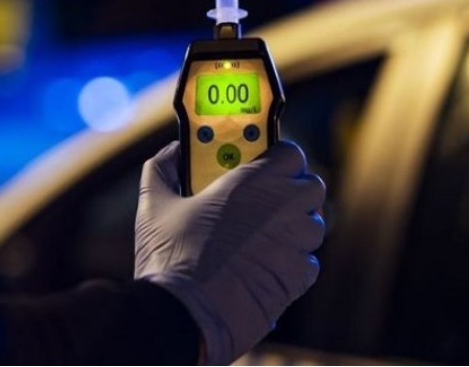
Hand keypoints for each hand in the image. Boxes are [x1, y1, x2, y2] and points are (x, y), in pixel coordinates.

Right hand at [135, 141, 325, 364]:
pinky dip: (293, 263)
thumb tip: (172, 151)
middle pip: (312, 187)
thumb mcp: (154, 204)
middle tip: (268, 199)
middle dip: (295, 190)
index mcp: (252, 183)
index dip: (280, 158)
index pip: (292, 154)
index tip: (264, 164)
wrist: (183, 317)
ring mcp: (294, 246)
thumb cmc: (169, 259)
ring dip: (297, 227)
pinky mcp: (296, 280)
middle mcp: (282, 209)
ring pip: (314, 225)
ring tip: (267, 236)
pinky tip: (266, 267)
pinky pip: (309, 263)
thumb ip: (163, 168)